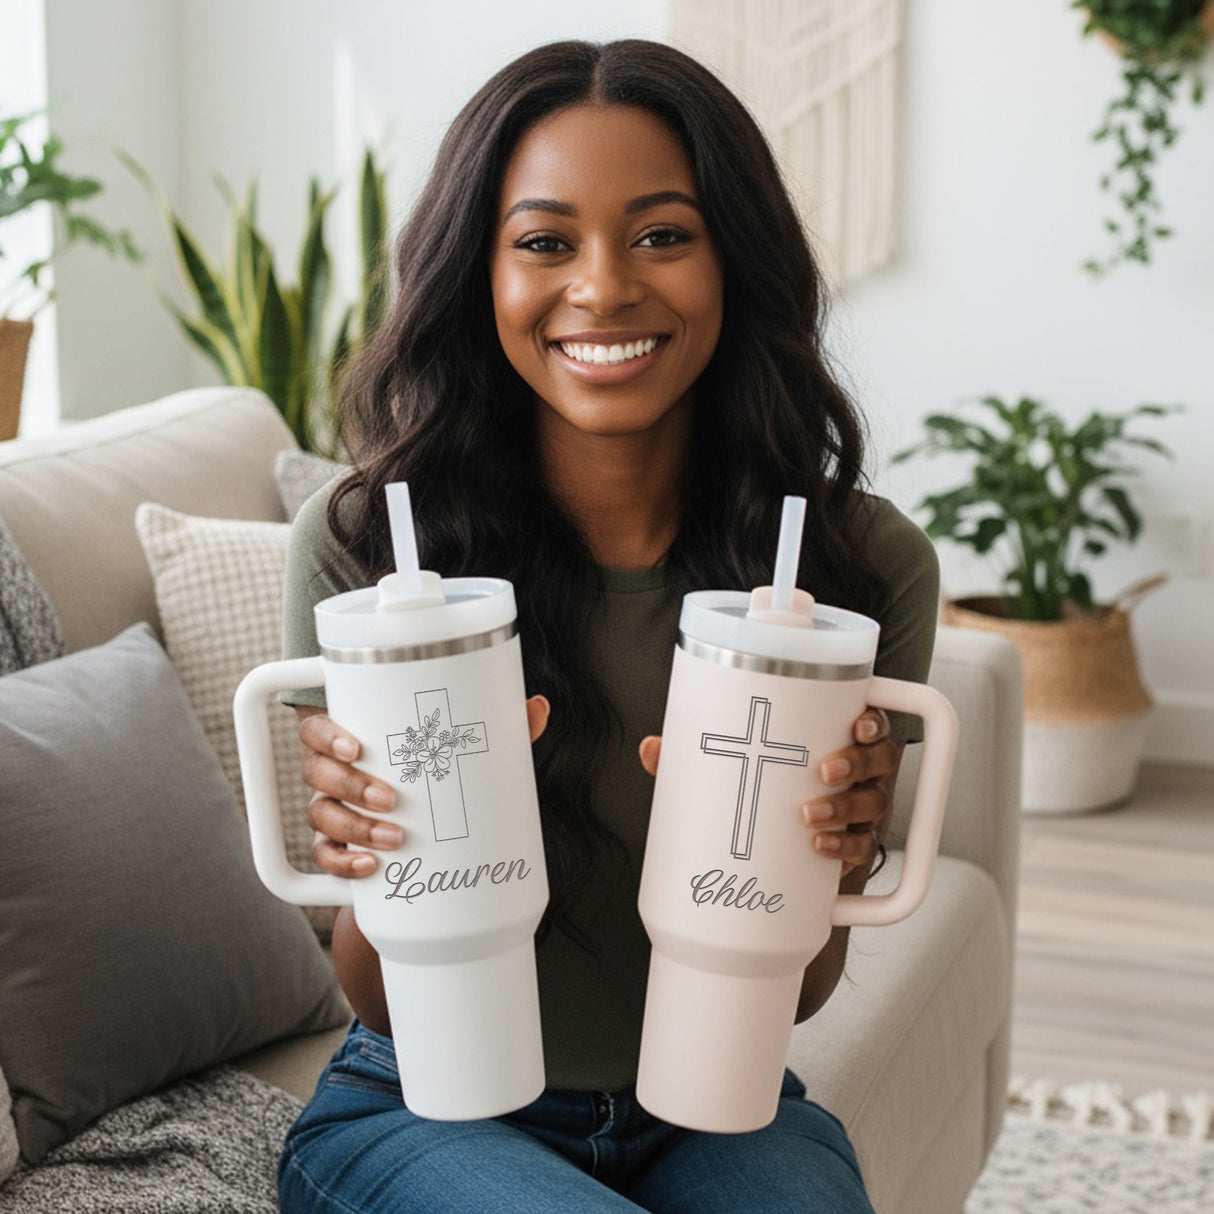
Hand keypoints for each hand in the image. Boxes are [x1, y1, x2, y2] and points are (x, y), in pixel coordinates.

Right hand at [299, 695, 550, 877]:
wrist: (429, 847)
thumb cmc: (442, 782)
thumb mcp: (470, 756)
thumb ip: (500, 730)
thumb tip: (538, 707)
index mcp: (355, 741)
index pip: (320, 728)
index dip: (326, 735)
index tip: (356, 747)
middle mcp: (335, 774)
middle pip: (315, 772)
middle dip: (350, 786)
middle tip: (391, 800)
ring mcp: (333, 812)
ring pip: (321, 814)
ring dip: (353, 826)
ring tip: (393, 838)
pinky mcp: (339, 850)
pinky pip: (325, 857)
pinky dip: (343, 863)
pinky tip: (370, 867)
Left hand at [638, 707, 901, 880]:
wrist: (773, 856)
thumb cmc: (756, 788)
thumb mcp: (727, 766)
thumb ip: (693, 756)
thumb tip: (651, 749)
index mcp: (836, 741)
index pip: (869, 723)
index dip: (873, 722)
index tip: (858, 725)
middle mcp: (858, 774)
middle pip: (876, 763)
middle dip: (856, 764)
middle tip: (823, 772)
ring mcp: (860, 812)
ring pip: (871, 805)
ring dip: (846, 809)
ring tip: (809, 816)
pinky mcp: (852, 849)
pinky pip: (861, 850)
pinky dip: (844, 849)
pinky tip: (819, 849)